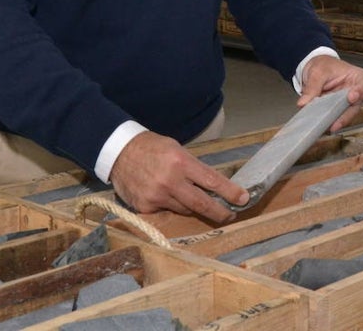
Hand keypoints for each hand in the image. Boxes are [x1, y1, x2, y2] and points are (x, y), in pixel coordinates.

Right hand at [109, 130, 246, 221]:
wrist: (119, 151)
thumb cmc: (152, 147)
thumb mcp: (177, 149)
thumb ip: (193, 168)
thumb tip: (214, 185)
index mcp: (180, 162)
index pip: (212, 181)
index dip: (230, 192)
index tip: (243, 198)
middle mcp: (169, 181)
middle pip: (201, 203)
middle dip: (220, 211)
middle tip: (231, 214)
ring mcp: (156, 196)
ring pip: (185, 209)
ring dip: (193, 206)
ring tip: (194, 199)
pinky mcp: (145, 207)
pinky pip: (166, 212)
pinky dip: (171, 206)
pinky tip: (164, 195)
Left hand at [298, 55, 362, 131]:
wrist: (316, 69)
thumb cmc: (324, 66)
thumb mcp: (317, 72)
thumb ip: (312, 87)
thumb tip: (304, 103)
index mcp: (358, 77)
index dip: (359, 92)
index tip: (351, 98)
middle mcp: (356, 92)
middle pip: (355, 106)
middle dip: (345, 116)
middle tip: (335, 124)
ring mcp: (348, 104)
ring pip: (345, 116)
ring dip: (335, 122)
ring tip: (325, 127)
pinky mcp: (339, 111)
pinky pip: (335, 119)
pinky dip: (328, 122)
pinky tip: (321, 125)